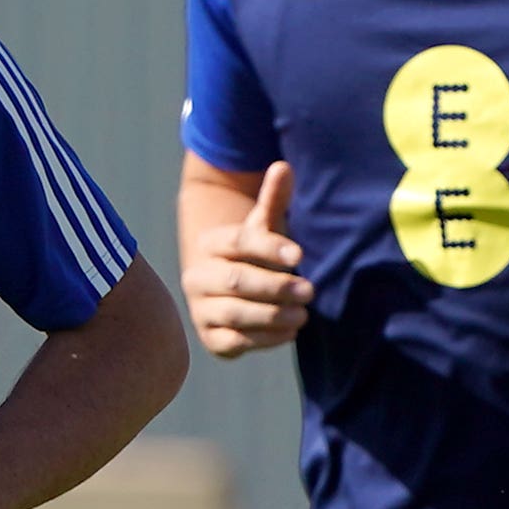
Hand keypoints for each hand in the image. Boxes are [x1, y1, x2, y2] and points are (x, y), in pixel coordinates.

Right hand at [186, 165, 311, 356]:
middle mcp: (198, 276)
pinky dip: (264, 339)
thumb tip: (283, 166)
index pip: (239, 242)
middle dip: (275, 286)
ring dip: (272, 315)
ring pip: (235, 312)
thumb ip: (273, 200)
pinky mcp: (210, 338)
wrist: (228, 292)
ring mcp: (201, 309)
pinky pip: (235, 341)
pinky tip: (290, 333)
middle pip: (236, 280)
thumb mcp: (263, 227)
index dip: (269, 247)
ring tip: (303, 315)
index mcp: (211, 243)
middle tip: (310, 290)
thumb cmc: (253, 255)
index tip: (299, 255)